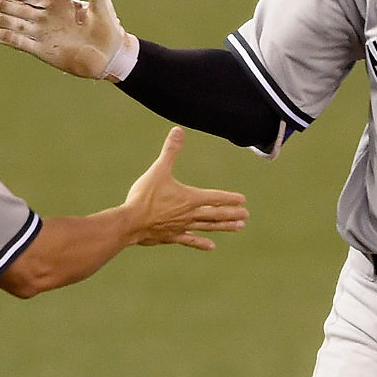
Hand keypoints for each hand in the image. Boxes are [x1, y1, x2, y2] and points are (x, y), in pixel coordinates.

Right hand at [0, 0, 131, 78]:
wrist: (110, 56)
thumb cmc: (108, 30)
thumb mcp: (102, 6)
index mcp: (58, 4)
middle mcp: (47, 18)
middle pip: (16, 7)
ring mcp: (44, 34)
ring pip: (15, 23)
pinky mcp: (44, 51)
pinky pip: (23, 43)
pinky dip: (10, 38)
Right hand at [122, 127, 248, 249]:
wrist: (130, 222)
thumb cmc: (144, 196)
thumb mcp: (158, 170)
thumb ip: (170, 151)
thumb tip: (178, 130)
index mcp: (189, 198)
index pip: (215, 198)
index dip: (229, 198)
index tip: (243, 200)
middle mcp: (189, 214)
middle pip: (216, 214)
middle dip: (232, 214)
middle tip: (246, 216)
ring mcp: (182, 227)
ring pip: (207, 227)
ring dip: (223, 227)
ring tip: (238, 228)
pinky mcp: (172, 237)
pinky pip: (190, 240)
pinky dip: (201, 243)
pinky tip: (211, 246)